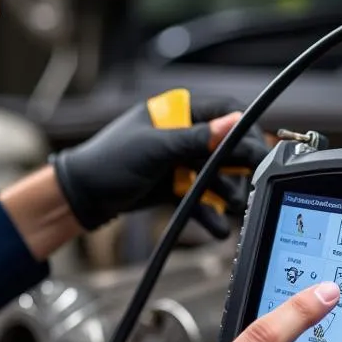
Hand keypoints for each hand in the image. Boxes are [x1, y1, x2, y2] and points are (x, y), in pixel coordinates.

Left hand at [48, 93, 269, 237]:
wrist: (81, 196)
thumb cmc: (108, 161)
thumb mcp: (155, 149)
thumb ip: (195, 138)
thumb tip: (234, 121)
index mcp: (176, 113)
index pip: (223, 113)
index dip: (244, 131)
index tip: (260, 152)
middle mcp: (181, 134)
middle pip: (225, 147)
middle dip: (239, 168)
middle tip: (251, 187)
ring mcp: (178, 161)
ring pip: (216, 175)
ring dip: (227, 193)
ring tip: (234, 209)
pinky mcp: (174, 185)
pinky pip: (200, 197)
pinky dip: (209, 211)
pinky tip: (218, 228)